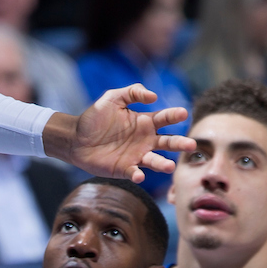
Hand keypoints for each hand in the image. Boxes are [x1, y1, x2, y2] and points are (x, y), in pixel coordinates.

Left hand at [43, 84, 194, 181]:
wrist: (76, 138)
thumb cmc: (95, 117)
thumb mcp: (112, 98)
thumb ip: (132, 93)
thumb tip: (154, 95)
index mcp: (144, 122)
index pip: (164, 118)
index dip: (173, 115)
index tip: (183, 113)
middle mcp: (145, 140)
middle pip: (167, 142)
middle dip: (179, 144)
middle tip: (191, 144)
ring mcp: (137, 156)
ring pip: (155, 161)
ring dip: (163, 164)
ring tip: (169, 166)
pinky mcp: (125, 169)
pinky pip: (135, 173)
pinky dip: (138, 174)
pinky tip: (138, 174)